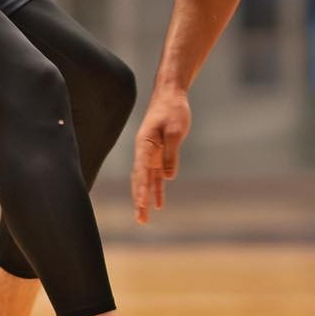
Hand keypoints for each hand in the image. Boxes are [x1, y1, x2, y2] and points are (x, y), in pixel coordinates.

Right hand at [132, 86, 190, 224]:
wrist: (171, 95)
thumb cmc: (172, 109)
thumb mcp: (175, 130)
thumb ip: (171, 153)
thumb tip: (168, 176)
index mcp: (144, 145)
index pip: (141, 171)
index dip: (141, 188)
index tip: (141, 203)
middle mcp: (144, 152)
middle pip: (139, 180)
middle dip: (139, 200)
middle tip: (140, 219)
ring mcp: (151, 154)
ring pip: (146, 181)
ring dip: (145, 199)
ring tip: (143, 218)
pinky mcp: (159, 154)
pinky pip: (157, 176)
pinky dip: (157, 189)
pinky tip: (158, 204)